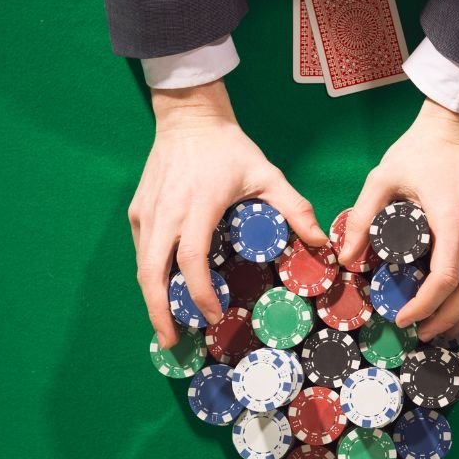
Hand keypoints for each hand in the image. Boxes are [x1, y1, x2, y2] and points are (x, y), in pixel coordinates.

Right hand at [131, 81, 326, 347]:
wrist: (188, 117)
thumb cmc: (229, 148)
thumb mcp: (266, 174)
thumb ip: (294, 207)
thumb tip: (320, 242)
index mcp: (198, 206)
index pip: (192, 259)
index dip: (200, 291)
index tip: (213, 315)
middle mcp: (166, 212)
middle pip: (151, 272)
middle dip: (159, 310)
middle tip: (171, 341)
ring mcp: (147, 212)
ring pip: (142, 265)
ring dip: (152, 298)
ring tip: (167, 325)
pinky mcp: (138, 211)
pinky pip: (142, 251)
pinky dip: (150, 276)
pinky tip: (164, 293)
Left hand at [339, 99, 458, 340]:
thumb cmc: (420, 150)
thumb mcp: (382, 177)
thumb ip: (361, 216)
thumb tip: (345, 256)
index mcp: (452, 216)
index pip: (445, 277)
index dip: (425, 305)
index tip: (404, 318)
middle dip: (448, 319)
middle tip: (423, 334)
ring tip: (446, 329)